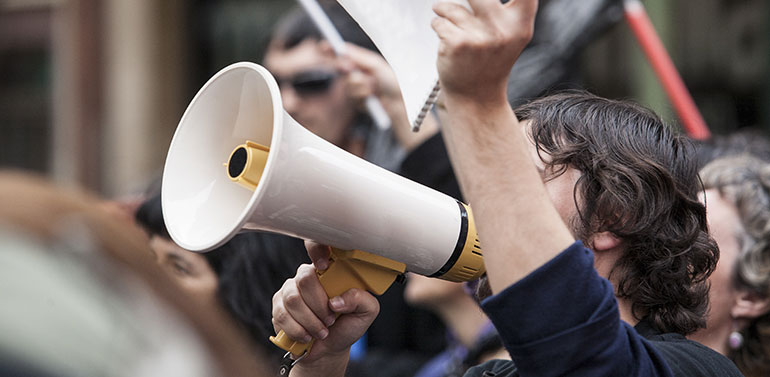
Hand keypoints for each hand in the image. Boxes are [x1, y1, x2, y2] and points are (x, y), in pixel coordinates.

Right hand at [271, 241, 379, 368]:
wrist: (329, 349)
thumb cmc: (347, 325)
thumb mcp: (365, 312)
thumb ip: (360, 299)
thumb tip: (337, 300)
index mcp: (328, 271)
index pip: (318, 247)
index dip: (317, 251)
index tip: (324, 266)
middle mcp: (306, 276)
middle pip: (305, 279)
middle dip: (319, 305)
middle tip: (330, 320)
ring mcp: (289, 290)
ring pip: (292, 299)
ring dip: (310, 321)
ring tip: (321, 331)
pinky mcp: (278, 307)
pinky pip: (282, 315)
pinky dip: (297, 330)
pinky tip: (307, 336)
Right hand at [340, 43, 438, 151]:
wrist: (399, 103)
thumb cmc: (392, 82)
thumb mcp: (376, 65)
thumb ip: (359, 57)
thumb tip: (343, 48)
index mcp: (362, 62)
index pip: (343, 55)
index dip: (332, 51)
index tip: (323, 46)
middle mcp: (357, 74)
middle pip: (341, 68)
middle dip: (348, 69)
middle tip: (350, 69)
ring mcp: (356, 88)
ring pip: (347, 83)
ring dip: (361, 85)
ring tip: (374, 87)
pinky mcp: (356, 101)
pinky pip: (352, 96)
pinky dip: (363, 95)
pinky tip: (372, 97)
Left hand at [432, 0, 537, 103]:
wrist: (476, 98)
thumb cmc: (489, 62)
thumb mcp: (509, 35)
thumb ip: (506, 9)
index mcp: (520, 25)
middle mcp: (503, 30)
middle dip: (460, 1)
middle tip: (453, 5)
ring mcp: (480, 37)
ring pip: (452, 6)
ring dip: (443, 10)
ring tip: (448, 21)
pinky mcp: (458, 44)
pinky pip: (439, 20)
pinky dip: (437, 25)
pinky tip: (445, 39)